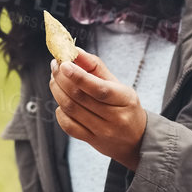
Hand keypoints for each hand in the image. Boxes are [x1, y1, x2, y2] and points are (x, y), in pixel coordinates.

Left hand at [49, 51, 147, 169]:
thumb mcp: (118, 85)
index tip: (64, 63)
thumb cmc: (125, 107)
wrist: (136, 140)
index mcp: (124, 99)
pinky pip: (68, 126)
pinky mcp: (91, 140)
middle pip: (80, 97)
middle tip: (56, 65)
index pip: (98, 88)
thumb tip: (75, 51)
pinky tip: (62, 102)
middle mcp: (115, 118)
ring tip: (55, 79)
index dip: (78, 76)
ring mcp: (102, 131)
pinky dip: (60, 112)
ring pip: (71, 110)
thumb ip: (96, 67)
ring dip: (57, 91)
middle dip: (62, 79)